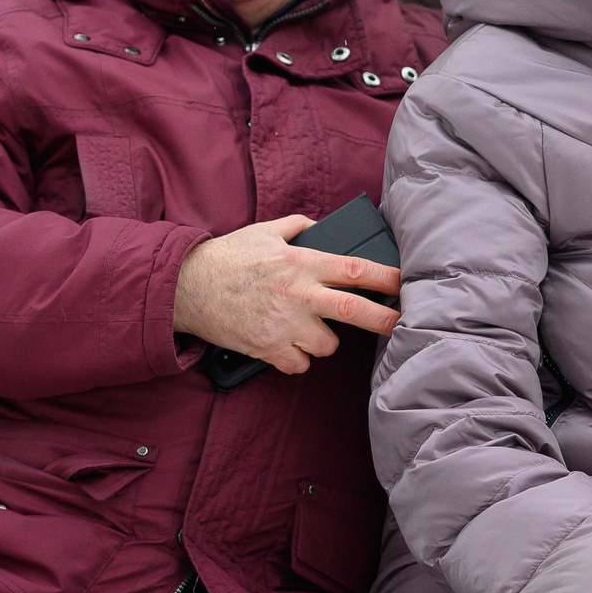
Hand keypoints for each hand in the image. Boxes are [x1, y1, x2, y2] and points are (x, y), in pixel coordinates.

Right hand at [172, 215, 399, 372]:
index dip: (385, 276)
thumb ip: (299, 228)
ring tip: (305, 327)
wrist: (186, 287)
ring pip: (327, 345)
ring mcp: (283, 324)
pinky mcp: (268, 349)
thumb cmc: (227, 258)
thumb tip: (322, 228)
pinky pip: (300, 364)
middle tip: (400, 325)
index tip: (405, 282)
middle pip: (353, 311)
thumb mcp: (265, 232)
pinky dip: (297, 358)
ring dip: (323, 340)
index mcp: (300, 263)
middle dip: (384, 320)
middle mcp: (297, 294)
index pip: (353, 269)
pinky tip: (286, 344)